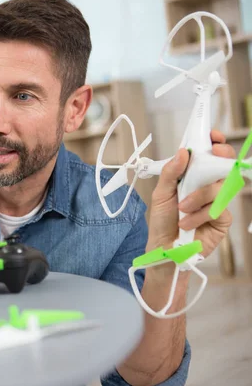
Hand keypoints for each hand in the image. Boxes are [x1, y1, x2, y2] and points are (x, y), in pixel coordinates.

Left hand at [145, 130, 234, 278]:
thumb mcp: (160, 194)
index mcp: (194, 177)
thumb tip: (183, 151)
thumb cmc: (162, 221)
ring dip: (199, 196)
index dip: (214, 143)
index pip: (209, 155)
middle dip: (220, 158)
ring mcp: (217, 202)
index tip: (212, 137)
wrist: (164, 249)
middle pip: (224, 166)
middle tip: (212, 155)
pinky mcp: (222, 219)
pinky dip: (199, 215)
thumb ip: (171, 173)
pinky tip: (187, 223)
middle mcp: (208, 187)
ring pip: (220, 188)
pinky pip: (217, 209)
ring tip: (181, 208)